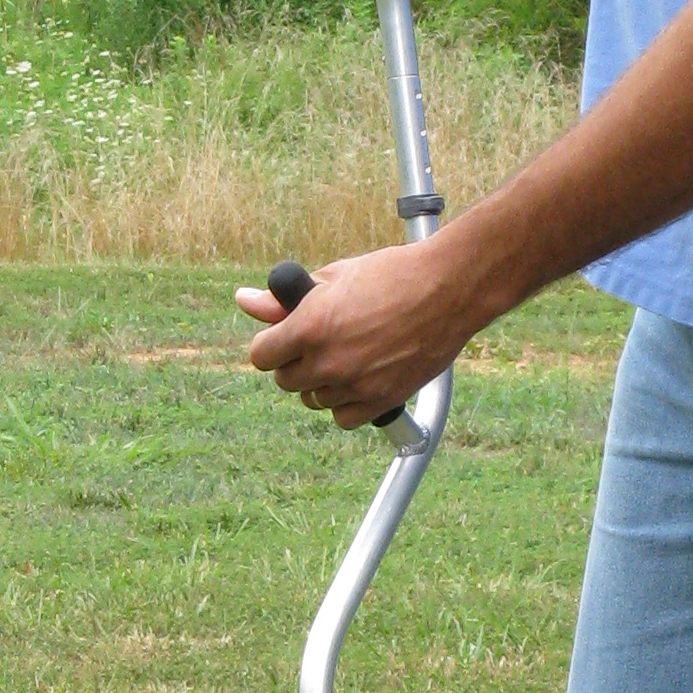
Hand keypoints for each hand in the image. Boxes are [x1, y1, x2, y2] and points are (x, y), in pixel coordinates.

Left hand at [237, 241, 478, 427]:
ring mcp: (355, 385)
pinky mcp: (381, 400)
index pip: (261, 356)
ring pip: (314, 400)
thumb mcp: (334, 277)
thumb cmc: (392, 275)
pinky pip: (342, 418)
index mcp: (309, 326)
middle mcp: (328, 361)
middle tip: (321, 343)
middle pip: (285, 381)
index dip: (271, 345)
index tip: (284, 339)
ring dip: (322, 383)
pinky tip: (360, 379)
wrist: (449, 288)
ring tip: (348, 355)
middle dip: (296, 363)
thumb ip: (285, 300)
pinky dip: (346, 403)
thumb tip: (243, 300)